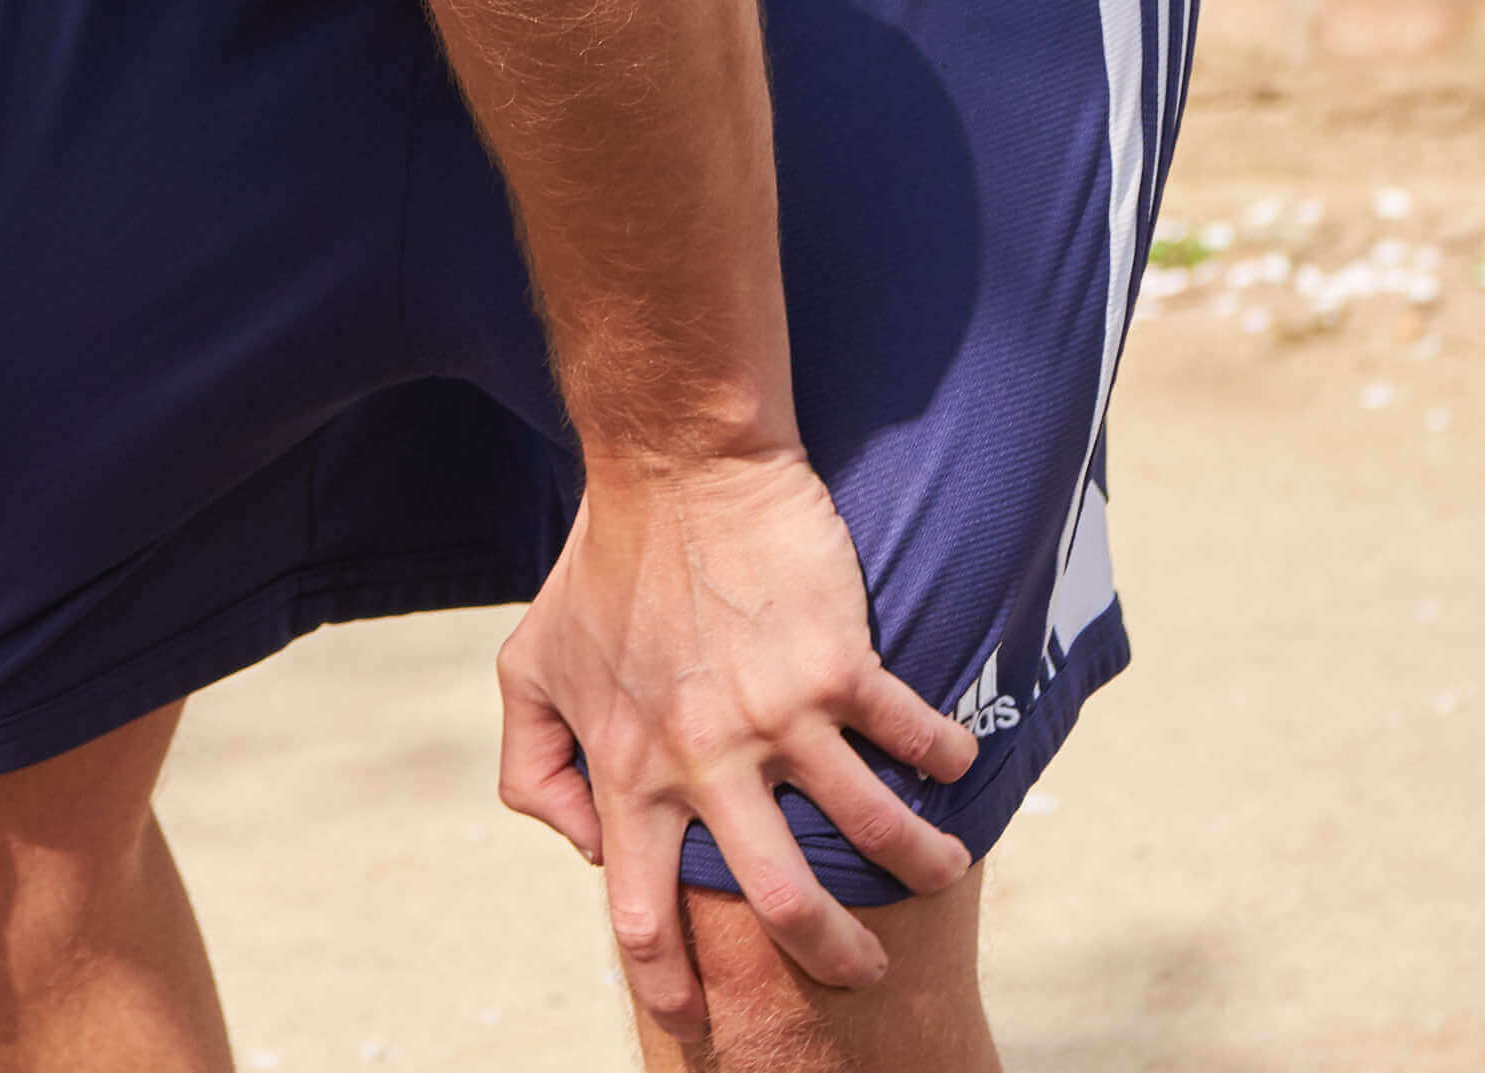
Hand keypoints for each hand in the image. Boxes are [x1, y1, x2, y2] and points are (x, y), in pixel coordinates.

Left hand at [494, 449, 976, 1038]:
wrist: (675, 468)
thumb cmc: (600, 570)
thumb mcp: (528, 669)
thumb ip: (532, 766)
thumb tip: (577, 845)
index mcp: (629, 771)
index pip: (641, 911)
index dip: (670, 983)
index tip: (697, 1022)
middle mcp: (705, 759)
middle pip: (782, 903)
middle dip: (831, 957)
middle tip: (863, 972)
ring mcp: (778, 715)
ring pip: (872, 832)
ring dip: (919, 866)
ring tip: (939, 872)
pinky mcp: (839, 665)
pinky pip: (912, 736)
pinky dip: (946, 760)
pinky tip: (956, 765)